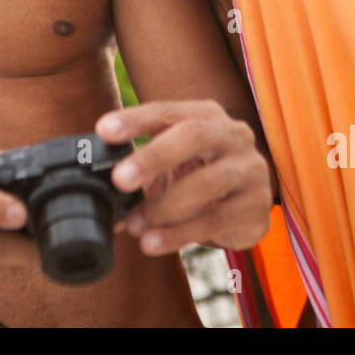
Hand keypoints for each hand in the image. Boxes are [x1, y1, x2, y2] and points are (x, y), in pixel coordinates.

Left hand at [96, 101, 272, 254]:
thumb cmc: (197, 176)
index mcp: (206, 115)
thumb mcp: (170, 165)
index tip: (103, 130)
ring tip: (133, 225)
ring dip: (163, 206)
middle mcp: (233, 135)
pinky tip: (153, 243)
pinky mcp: (257, 206)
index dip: (135, 119)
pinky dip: (179, 234)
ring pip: (207, 182)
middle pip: (193, 136)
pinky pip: (215, 220)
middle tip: (120, 180)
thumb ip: (138, 172)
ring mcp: (251, 169)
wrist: (244, 208)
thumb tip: (96, 198)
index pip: (167, 111)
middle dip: (154, 157)